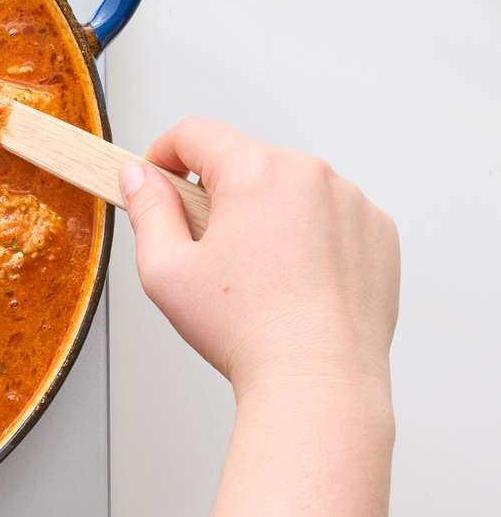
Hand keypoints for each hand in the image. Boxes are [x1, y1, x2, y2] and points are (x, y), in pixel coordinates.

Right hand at [119, 119, 399, 397]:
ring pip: (290, 188)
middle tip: (207, 249)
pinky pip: (331, 214)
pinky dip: (310, 234)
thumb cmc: (246, 332)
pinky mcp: (378, 231)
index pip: (195, 134)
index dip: (164, 153)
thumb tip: (139, 176)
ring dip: (267, 212)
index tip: (158, 179)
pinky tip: (295, 281)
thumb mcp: (166, 271)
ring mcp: (353, 201)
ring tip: (258, 274)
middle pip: (245, 161)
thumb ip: (147, 210)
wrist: (318, 382)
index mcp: (255, 173)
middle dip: (219, 193)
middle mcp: (311, 174)